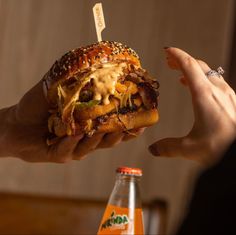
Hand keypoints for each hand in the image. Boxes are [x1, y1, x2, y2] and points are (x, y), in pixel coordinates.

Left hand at [0, 80, 143, 162]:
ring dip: (99, 138)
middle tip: (131, 125)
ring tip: (102, 128)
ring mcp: (74, 148)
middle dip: (121, 134)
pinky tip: (75, 133)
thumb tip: (92, 60)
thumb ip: (74, 80)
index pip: (114, 127)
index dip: (129, 127)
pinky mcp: (60, 155)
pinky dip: (73, 143)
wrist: (15, 124)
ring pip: (92, 146)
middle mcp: (85, 138)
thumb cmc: (37, 106)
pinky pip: (69, 150)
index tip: (144, 121)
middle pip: (109, 140)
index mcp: (90, 125)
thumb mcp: (56, 89)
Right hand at [149, 48, 235, 165]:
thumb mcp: (190, 148)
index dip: (177, 55)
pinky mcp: (233, 102)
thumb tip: (154, 149)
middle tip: (170, 62)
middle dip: (182, 61)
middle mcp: (218, 90)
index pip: (189, 66)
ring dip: (194, 71)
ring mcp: (228, 95)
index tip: (167, 51)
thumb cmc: (223, 147)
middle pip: (199, 66)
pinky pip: (217, 83)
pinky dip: (205, 81)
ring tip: (182, 76)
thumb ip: (169, 147)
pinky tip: (202, 90)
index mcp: (204, 95)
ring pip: (209, 73)